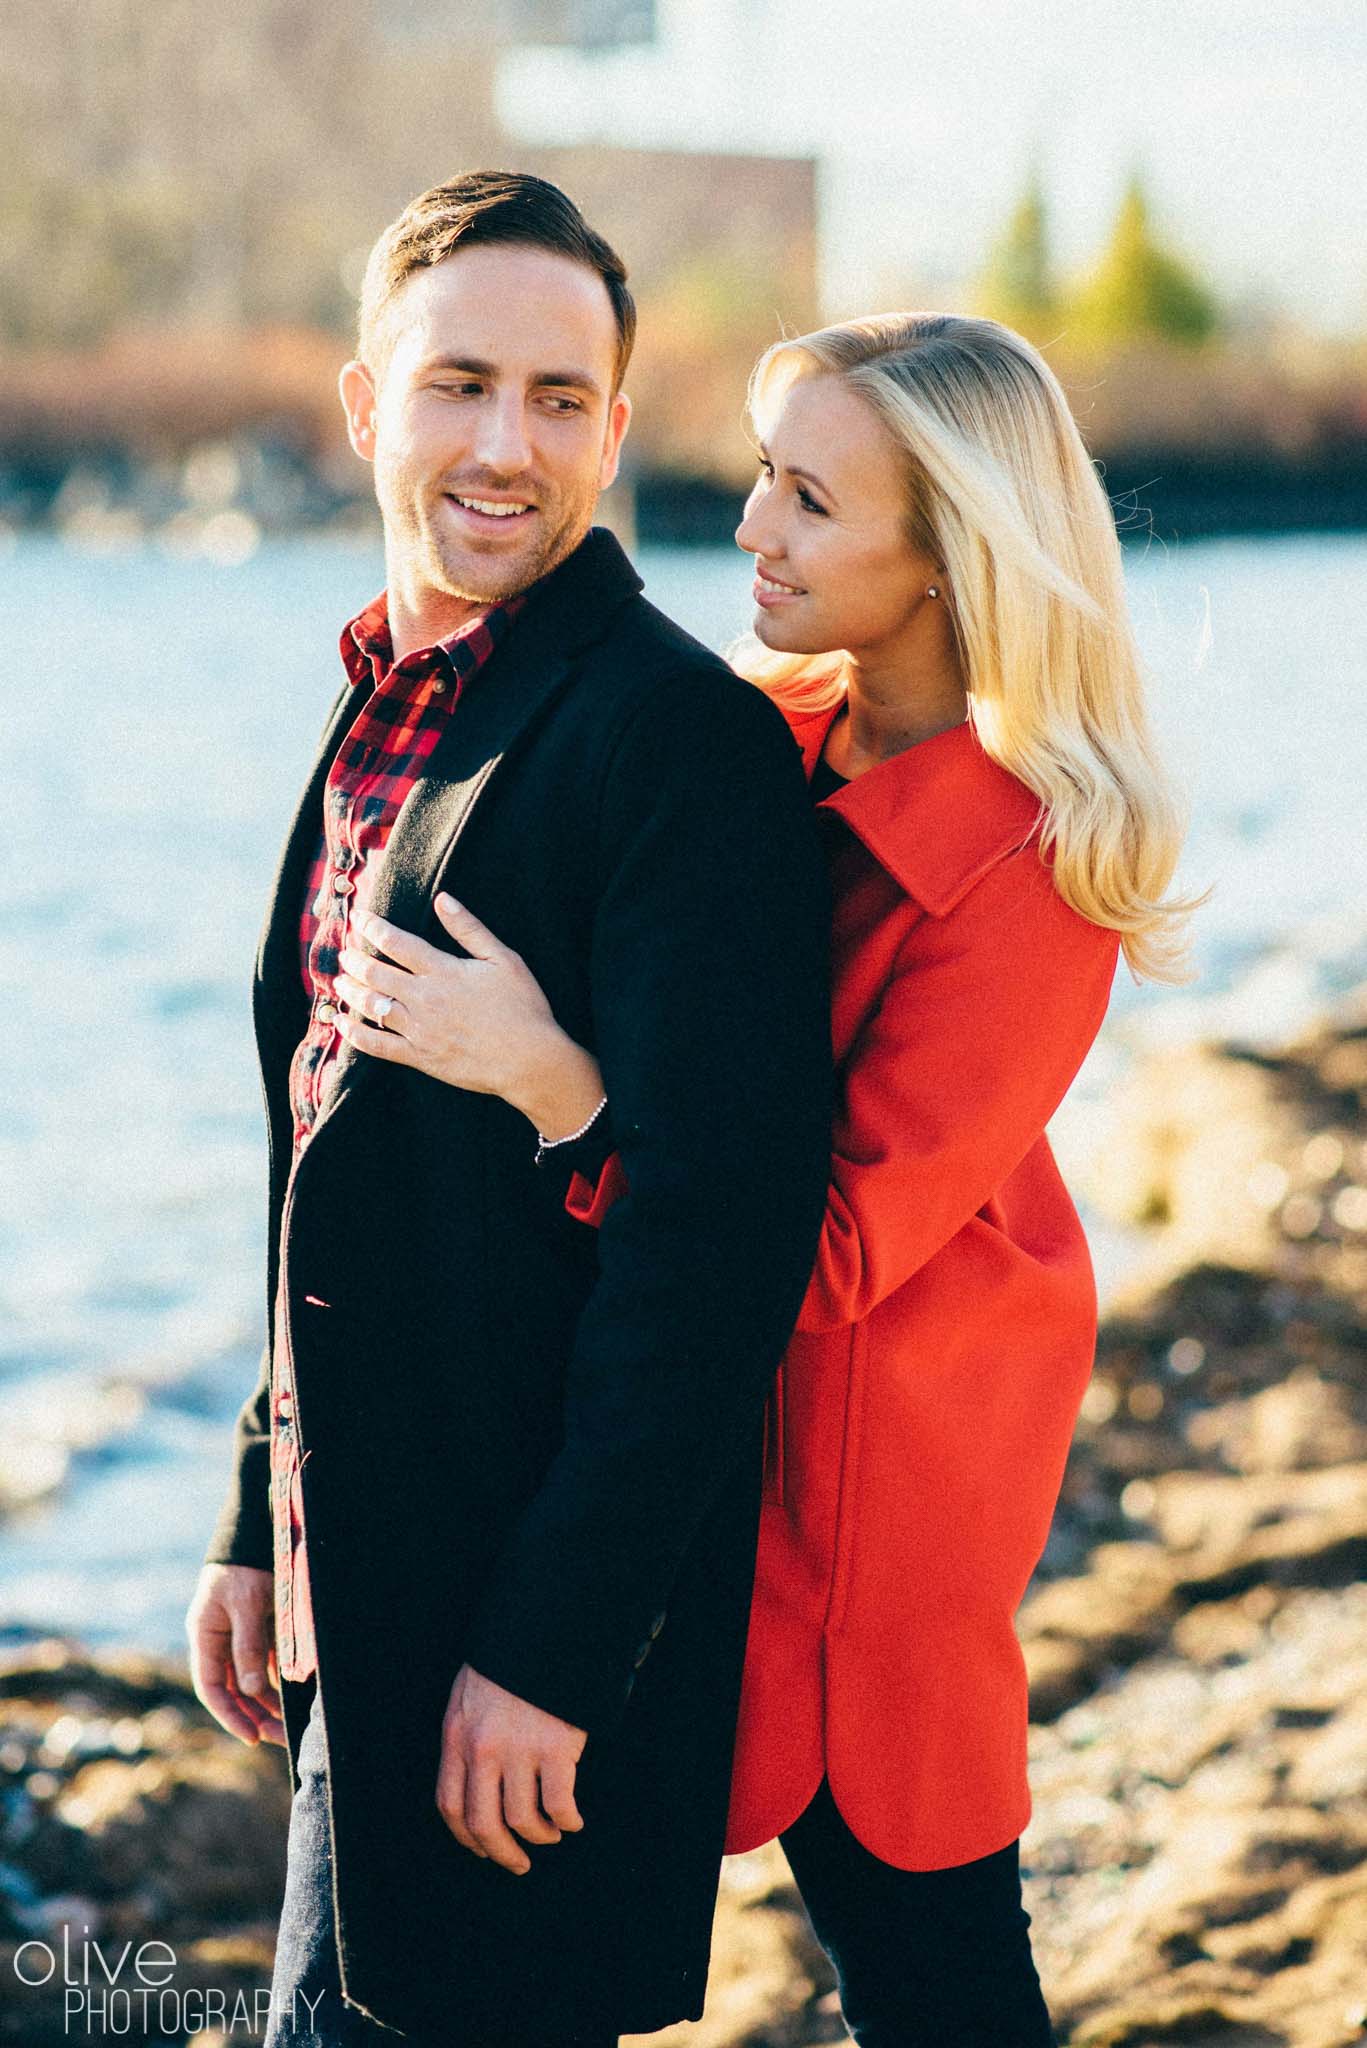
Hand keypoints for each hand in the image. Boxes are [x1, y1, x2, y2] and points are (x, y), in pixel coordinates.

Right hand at [186, 1564, 286, 1746]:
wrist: (259, 1527)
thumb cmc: (247, 1565)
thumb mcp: (246, 1604)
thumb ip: (248, 1647)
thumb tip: (251, 1690)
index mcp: (205, 1635)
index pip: (212, 1687)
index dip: (230, 1715)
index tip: (253, 1737)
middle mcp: (220, 1640)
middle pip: (234, 1689)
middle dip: (255, 1716)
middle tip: (282, 1738)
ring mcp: (240, 1634)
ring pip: (253, 1679)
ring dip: (270, 1702)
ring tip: (292, 1725)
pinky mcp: (261, 1627)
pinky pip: (269, 1662)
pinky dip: (280, 1680)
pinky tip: (297, 1697)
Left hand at [333, 896, 604, 1134]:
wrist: (529, 1060)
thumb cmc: (523, 1007)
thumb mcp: (503, 959)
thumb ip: (469, 929)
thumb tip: (443, 898)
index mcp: (443, 971)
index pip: (396, 943)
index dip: (372, 928)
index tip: (358, 918)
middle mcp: (424, 998)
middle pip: (376, 973)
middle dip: (354, 960)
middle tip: (344, 953)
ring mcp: (418, 1029)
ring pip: (372, 1005)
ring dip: (351, 991)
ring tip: (339, 982)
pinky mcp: (419, 1057)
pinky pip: (377, 1045)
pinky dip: (355, 1033)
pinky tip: (342, 1023)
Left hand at [436, 1664, 585, 1875]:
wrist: (542, 1631)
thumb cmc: (505, 1663)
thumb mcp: (467, 1695)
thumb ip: (464, 1737)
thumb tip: (470, 1781)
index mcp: (457, 1738)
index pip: (451, 1806)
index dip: (467, 1838)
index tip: (483, 1849)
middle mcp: (484, 1750)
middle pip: (484, 1824)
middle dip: (502, 1853)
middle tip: (518, 1863)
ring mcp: (520, 1750)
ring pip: (523, 1820)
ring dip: (539, 1836)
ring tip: (550, 1834)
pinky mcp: (556, 1747)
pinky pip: (560, 1804)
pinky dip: (567, 1821)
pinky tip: (573, 1820)